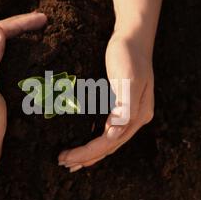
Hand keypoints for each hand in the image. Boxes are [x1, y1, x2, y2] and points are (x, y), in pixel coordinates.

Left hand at [59, 30, 154, 171]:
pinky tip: (85, 144)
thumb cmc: (129, 55)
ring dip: (90, 153)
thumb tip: (115, 134)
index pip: (109, 142)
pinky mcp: (122, 106)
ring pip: (109, 142)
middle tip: (62, 162)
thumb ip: (125, 108)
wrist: (134, 37)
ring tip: (71, 161)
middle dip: (86, 157)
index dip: (87, 152)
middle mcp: (136, 119)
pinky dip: (95, 140)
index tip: (65, 157)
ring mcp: (131, 114)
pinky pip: (107, 131)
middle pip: (109, 146)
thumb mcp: (128, 79)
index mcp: (139, 115)